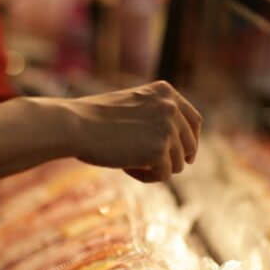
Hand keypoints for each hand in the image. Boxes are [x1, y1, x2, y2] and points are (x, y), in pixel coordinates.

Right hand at [67, 80, 201, 182]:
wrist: (75, 125)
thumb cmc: (92, 119)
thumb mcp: (130, 108)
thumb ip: (153, 118)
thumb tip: (172, 146)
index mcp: (165, 92)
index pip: (194, 121)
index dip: (190, 142)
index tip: (185, 156)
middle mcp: (172, 107)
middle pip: (190, 146)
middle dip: (170, 159)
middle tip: (145, 163)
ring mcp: (168, 128)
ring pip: (178, 164)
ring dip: (154, 168)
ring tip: (127, 161)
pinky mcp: (160, 150)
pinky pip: (163, 175)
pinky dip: (146, 177)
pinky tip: (126, 167)